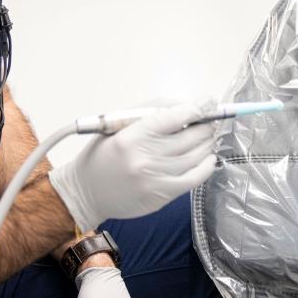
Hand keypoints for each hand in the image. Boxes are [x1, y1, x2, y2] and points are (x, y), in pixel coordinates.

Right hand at [49, 102, 216, 229]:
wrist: (87, 191)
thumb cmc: (104, 153)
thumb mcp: (118, 124)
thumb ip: (150, 112)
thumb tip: (186, 107)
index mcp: (132, 135)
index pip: (175, 117)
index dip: (198, 107)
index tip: (209, 101)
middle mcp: (145, 157)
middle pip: (191, 137)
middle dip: (206, 125)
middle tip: (210, 120)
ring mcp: (155, 178)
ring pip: (196, 156)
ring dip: (207, 143)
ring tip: (208, 137)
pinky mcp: (162, 195)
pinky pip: (194, 178)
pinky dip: (206, 167)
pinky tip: (208, 158)